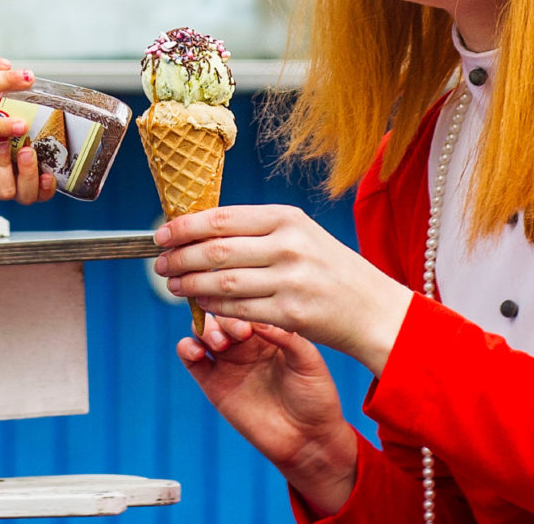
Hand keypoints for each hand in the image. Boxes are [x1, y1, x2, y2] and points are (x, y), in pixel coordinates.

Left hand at [154, 204, 413, 373]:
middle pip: (216, 250)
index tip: (162, 234)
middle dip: (180, 257)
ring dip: (189, 283)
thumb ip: (259, 231)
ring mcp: (290, 280)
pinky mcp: (290, 314)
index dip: (185, 227)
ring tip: (173, 284)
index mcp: (288, 218)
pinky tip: (200, 303)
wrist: (373, 307)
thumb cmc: (331, 269)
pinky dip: (212, 306)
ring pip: (222, 281)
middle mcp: (289, 245)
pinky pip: (237, 310)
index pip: (223, 218)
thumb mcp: (302, 235)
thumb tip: (203, 229)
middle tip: (160, 263)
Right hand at [178, 316, 357, 513]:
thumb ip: (287, 338)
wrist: (307, 437)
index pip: (250, 304)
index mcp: (272, 329)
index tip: (254, 318)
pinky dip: (187, 348)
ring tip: (219, 343)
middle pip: (224, 313)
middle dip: (226, 317)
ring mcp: (230, 361)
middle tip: (240, 333)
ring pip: (205, 331)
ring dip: (205, 329)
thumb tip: (261, 319)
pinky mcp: (214, 384)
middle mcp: (249, 341)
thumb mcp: (308, 361)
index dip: (246, 304)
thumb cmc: (315, 396)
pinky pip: (193, 360)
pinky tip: (196, 351)